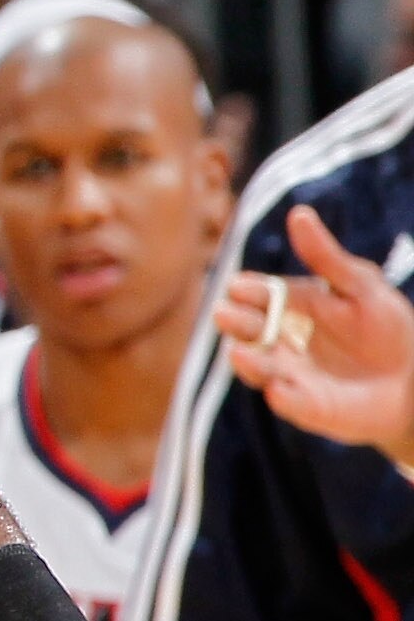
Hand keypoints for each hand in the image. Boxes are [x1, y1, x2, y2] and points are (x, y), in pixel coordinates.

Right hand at [215, 200, 413, 463]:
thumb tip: (298, 213)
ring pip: (259, 367)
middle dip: (236, 323)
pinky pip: (289, 402)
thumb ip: (327, 257)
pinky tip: (279, 390)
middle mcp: (279, 339)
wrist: (412, 379)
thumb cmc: (386, 326)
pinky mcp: (304, 406)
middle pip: (249, 330)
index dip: (248, 291)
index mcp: (289, 306)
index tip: (239, 287)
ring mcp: (288, 373)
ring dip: (248, 362)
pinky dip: (283, 398)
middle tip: (225, 314)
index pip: (260, 295)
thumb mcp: (362, 286)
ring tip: (240, 354)